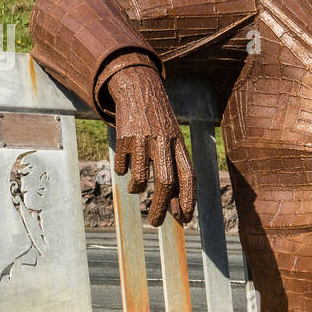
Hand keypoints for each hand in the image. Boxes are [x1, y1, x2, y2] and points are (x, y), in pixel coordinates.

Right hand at [108, 65, 195, 226]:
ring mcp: (144, 139)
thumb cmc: (160, 124)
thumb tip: (178, 209)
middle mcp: (164, 142)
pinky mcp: (124, 137)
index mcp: (179, 144)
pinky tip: (125, 163)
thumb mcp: (173, 142)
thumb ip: (176, 171)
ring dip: (137, 188)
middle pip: (165, 183)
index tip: (185, 219)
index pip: (189, 176)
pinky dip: (123, 170)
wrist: (139, 89)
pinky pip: (122, 166)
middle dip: (161, 208)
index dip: (189, 200)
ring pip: (140, 178)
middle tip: (156, 223)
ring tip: (136, 188)